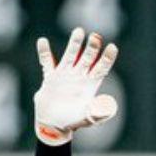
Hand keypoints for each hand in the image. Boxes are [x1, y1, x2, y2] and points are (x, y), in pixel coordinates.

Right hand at [33, 27, 119, 145]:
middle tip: (96, 37)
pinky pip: (47, 62)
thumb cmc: (72, 122)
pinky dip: (45, 52)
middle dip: (92, 47)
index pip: (101, 68)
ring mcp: (65, 75)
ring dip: (75, 43)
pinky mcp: (50, 77)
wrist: (53, 125)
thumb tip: (109, 106)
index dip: (107, 58)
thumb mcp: (87, 118)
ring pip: (70, 54)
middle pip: (88, 57)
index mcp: (90, 84)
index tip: (113, 47)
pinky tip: (43, 42)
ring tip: (79, 31)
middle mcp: (79, 76)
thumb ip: (98, 113)